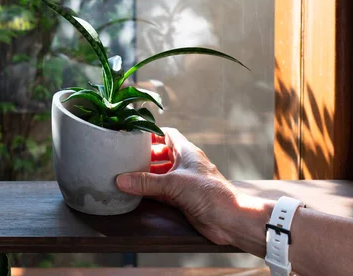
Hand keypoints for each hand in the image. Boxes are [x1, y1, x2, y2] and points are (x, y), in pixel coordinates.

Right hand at [116, 128, 250, 245]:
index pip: (167, 134)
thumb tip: (122, 180)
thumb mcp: (174, 183)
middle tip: (125, 157)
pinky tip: (135, 193)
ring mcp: (183, 182)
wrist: (230, 219)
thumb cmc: (210, 193)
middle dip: (145, 155)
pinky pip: (161, 192)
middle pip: (161, 154)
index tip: (134, 134)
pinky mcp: (182, 199)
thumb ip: (147, 182)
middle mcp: (184, 165)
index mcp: (186, 152)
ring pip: (160, 174)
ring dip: (145, 175)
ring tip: (125, 174)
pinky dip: (149, 192)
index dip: (152, 132)